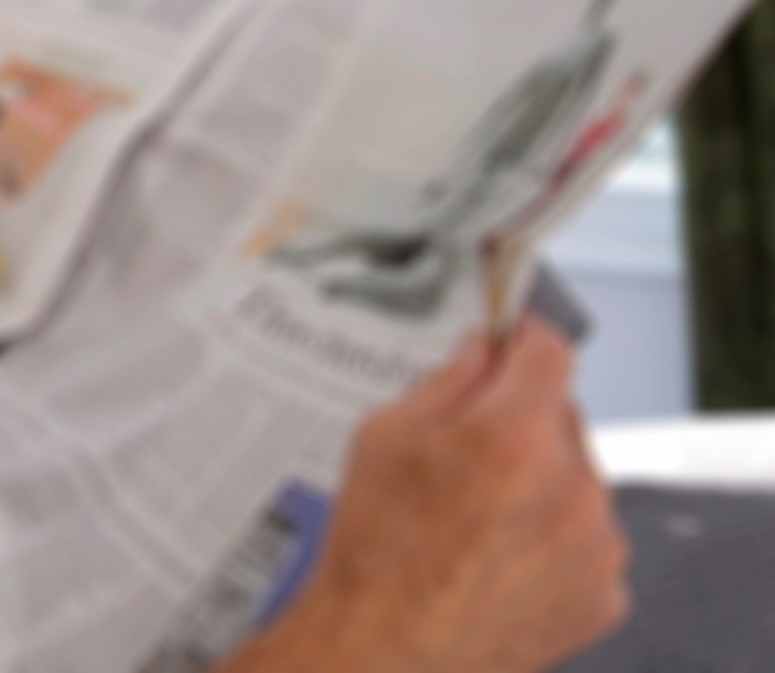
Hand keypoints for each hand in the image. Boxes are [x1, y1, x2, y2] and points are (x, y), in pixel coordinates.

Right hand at [229, 320, 627, 672]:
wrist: (384, 650)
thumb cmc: (375, 550)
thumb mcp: (382, 435)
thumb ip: (446, 381)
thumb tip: (482, 352)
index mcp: (515, 435)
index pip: (549, 352)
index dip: (525, 337)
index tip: (512, 338)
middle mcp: (573, 485)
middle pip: (562, 417)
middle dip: (521, 420)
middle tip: (465, 452)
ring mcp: (596, 544)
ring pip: (577, 480)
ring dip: (540, 482)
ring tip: (475, 520)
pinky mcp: (604, 592)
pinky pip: (586, 539)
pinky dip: (552, 539)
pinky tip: (496, 558)